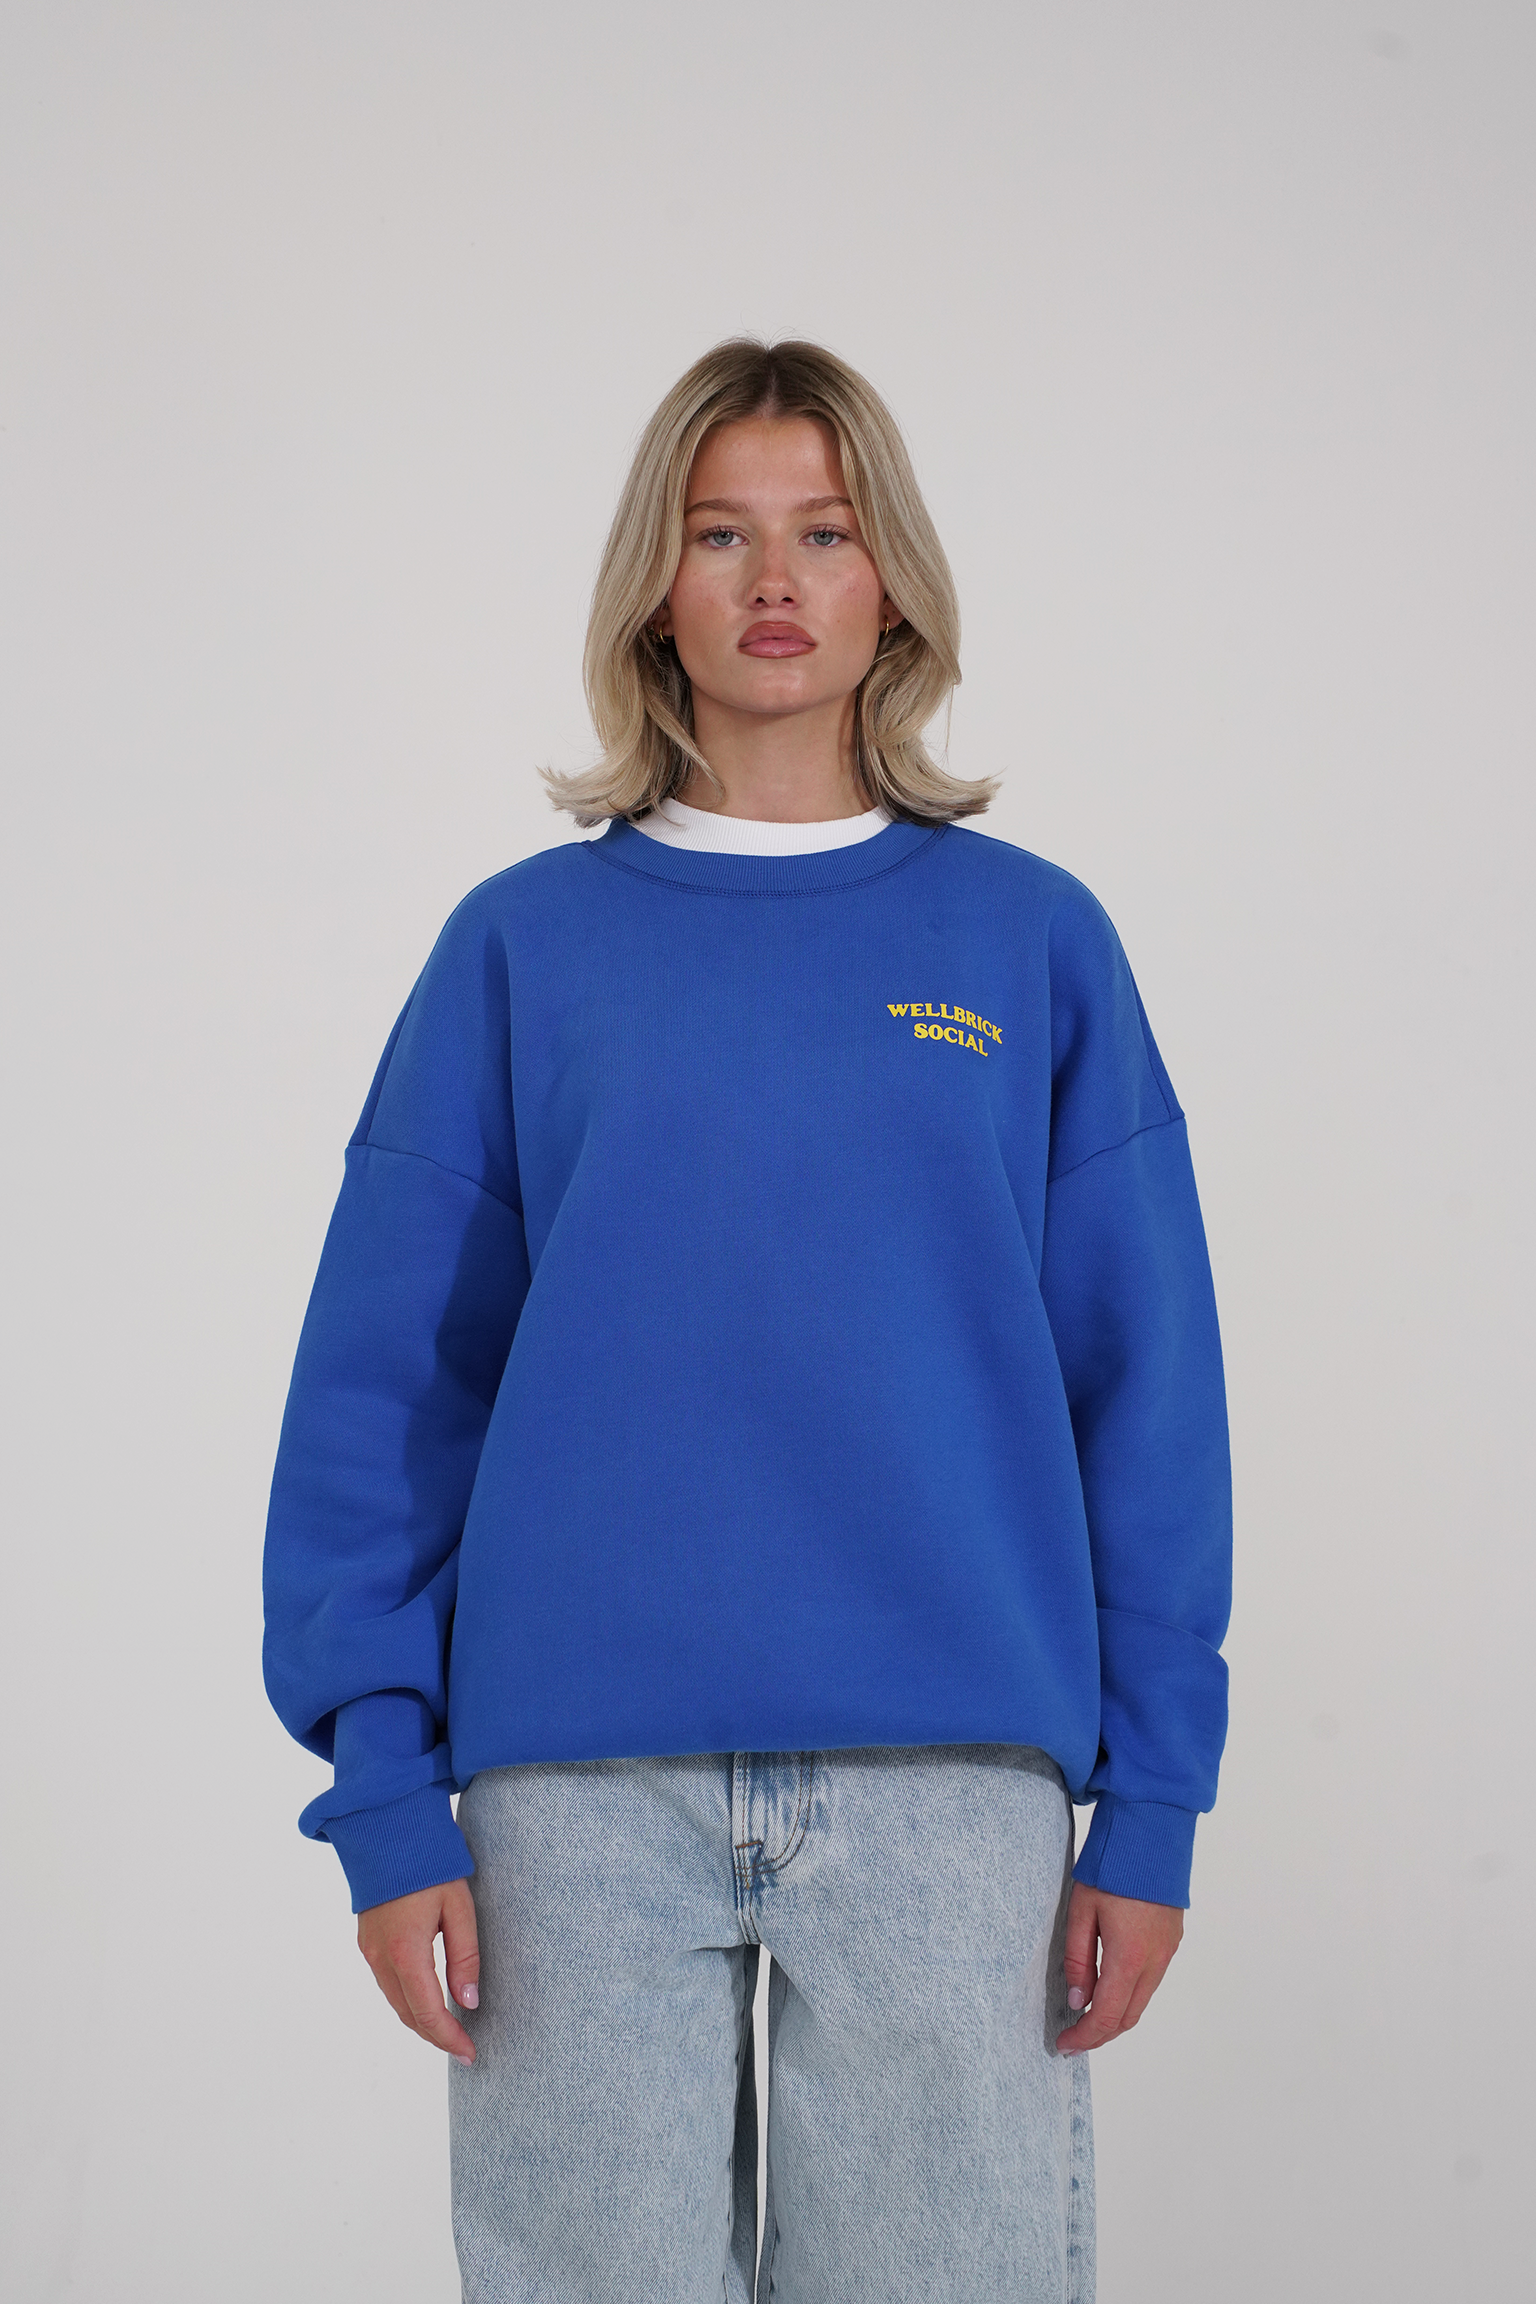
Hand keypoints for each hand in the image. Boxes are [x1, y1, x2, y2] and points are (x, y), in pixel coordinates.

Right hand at [357, 1876, 480, 2065]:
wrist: (388, 1829)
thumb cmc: (430, 1863)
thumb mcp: (459, 1906)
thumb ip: (465, 1956)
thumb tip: (469, 2002)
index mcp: (405, 1950)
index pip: (428, 2013)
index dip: (450, 2039)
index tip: (471, 2054)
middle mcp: (380, 1957)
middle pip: (408, 2015)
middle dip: (436, 2036)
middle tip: (465, 2047)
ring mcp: (369, 1950)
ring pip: (395, 2002)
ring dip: (421, 2020)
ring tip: (451, 2029)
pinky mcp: (366, 1942)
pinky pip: (387, 1984)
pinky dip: (408, 2000)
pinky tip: (428, 2000)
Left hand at [1056, 1881, 1182, 2054]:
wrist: (1152, 1834)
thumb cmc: (1111, 1867)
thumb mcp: (1081, 1910)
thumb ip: (1077, 1959)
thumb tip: (1076, 1999)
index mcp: (1129, 1957)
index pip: (1106, 2015)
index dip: (1085, 2037)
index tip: (1064, 2046)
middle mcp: (1155, 1961)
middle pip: (1127, 2016)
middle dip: (1100, 2033)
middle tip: (1073, 2038)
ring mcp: (1168, 1952)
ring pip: (1141, 2001)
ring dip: (1116, 2016)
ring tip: (1086, 2016)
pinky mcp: (1172, 1941)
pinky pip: (1151, 1981)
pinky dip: (1130, 1995)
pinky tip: (1109, 1988)